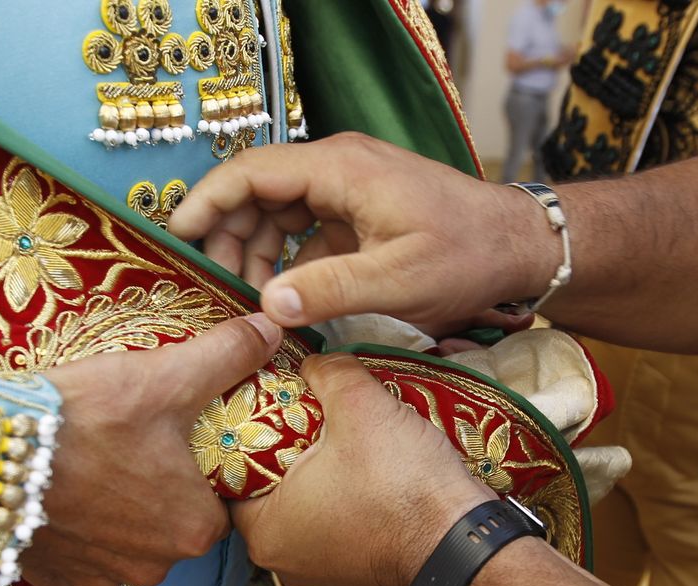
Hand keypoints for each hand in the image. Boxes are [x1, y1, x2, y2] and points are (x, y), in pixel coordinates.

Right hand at [24, 315, 281, 585]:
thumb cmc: (84, 419)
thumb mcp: (165, 377)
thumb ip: (226, 356)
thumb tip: (272, 329)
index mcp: (194, 530)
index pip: (219, 503)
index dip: (201, 468)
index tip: (176, 438)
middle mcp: (153, 568)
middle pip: (172, 524)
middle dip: (156, 488)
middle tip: (128, 441)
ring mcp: (99, 577)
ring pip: (124, 540)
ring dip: (113, 508)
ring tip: (90, 459)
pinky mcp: (53, 576)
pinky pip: (77, 552)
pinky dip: (73, 525)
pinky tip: (59, 488)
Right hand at [168, 133, 551, 329]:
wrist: (520, 246)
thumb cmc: (467, 257)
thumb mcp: (398, 283)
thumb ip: (330, 291)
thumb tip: (267, 305)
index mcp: (340, 168)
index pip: (251, 172)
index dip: (208, 203)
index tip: (178, 237)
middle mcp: (338, 167)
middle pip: (257, 190)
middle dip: (230, 236)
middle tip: (218, 288)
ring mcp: (348, 188)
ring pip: (277, 210)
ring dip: (257, 250)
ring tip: (248, 298)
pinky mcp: (359, 212)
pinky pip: (304, 227)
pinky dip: (286, 257)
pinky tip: (283, 297)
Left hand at [230, 353, 493, 585]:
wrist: (465, 542)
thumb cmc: (404, 484)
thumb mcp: (359, 405)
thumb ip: (325, 372)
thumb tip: (314, 360)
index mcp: (262, 529)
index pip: (227, 466)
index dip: (244, 422)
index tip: (262, 392)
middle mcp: (280, 557)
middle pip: (264, 482)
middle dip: (282, 442)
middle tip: (295, 401)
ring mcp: (315, 567)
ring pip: (299, 499)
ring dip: (313, 465)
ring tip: (328, 424)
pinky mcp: (349, 566)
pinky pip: (328, 516)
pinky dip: (336, 488)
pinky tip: (356, 457)